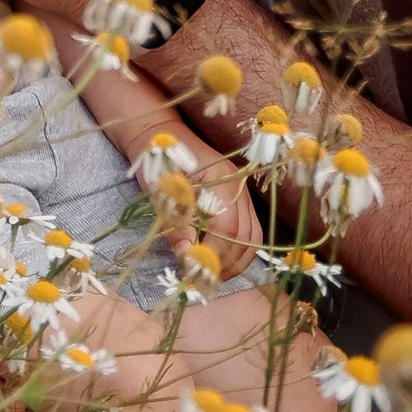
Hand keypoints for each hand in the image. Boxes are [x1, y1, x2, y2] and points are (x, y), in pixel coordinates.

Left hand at [129, 121, 262, 276]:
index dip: (212, 253)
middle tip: (202, 277)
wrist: (161, 134)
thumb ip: (175, 222)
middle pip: (246, 237)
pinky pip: (251, 231)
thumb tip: (186, 254)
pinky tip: (220, 260)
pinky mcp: (241, 199)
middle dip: (225, 263)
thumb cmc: (157, 160)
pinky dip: (240, 251)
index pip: (227, 227)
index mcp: (220, 179)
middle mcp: (238, 186)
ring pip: (253, 238)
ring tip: (211, 273)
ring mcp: (243, 192)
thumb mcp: (160, 190)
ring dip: (235, 262)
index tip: (192, 268)